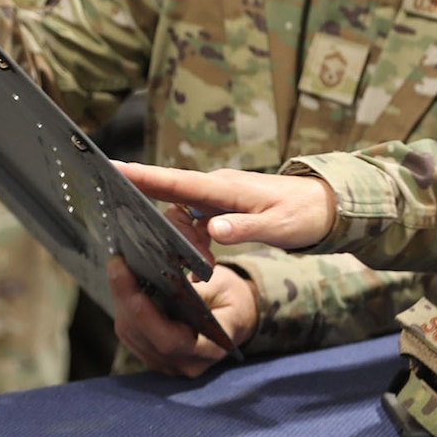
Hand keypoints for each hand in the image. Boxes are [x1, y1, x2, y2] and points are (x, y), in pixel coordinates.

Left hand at [108, 257, 256, 378]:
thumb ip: (195, 291)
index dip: (143, 312)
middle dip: (125, 298)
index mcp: (209, 350)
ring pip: (131, 335)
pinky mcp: (154, 355)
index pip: (168, 340)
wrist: (237, 316)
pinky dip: (124, 309)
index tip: (129, 277)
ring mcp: (168, 363)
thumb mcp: (224, 288)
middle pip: (142, 335)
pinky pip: (131, 335)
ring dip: (121, 302)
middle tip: (117, 265)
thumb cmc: (233, 300)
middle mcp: (185, 363)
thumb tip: (164, 282)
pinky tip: (124, 287)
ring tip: (120, 271)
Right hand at [117, 162, 337, 250]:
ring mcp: (216, 198)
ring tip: (203, 268)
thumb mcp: (278, 226)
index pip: (176, 180)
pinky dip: (194, 245)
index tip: (111, 168)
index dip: (142, 176)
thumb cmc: (302, 213)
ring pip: (182, 219)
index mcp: (224, 187)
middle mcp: (215, 188)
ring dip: (186, 245)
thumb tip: (213, 229)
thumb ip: (245, 228)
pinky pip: (195, 225)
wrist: (324, 205)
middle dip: (168, 233)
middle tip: (192, 262)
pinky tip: (203, 264)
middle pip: (172, 205)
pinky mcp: (221, 209)